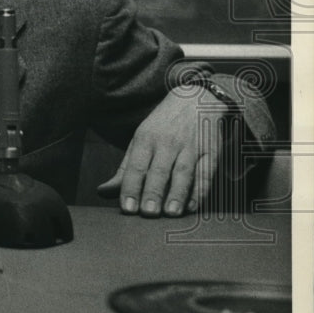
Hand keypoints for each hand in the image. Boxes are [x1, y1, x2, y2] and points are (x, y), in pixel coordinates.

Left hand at [96, 89, 226, 216]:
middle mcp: (167, 142)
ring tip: (170, 213)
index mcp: (145, 138)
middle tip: (147, 213)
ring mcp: (190, 146)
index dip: (130, 187)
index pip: (136, 166)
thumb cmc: (162, 126)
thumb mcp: (140, 141)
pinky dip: (201, 190)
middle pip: (159, 170)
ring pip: (183, 172)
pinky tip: (193, 205)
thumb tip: (103, 191)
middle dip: (152, 192)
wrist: (195, 99)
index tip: (127, 208)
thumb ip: (125, 169)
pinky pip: (206, 172)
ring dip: (177, 193)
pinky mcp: (210, 151)